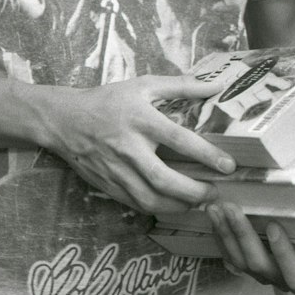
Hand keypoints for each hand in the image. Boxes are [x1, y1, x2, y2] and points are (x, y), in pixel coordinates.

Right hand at [45, 74, 237, 213]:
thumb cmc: (108, 100)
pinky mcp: (108, 185)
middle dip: (194, 192)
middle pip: (164, 179)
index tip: (228, 166)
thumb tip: (214, 86)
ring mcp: (117, 169)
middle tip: (215, 192)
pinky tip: (173, 205)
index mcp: (140, 119)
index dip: (205, 154)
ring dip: (179, 206)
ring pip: (151, 199)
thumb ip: (179, 86)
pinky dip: (159, 209)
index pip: (178, 139)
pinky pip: (136, 204)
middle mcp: (129, 147)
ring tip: (197, 202)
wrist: (66, 120)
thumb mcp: (142, 86)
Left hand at [206, 203, 294, 292]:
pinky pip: (229, 254)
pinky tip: (211, 213)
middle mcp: (287, 276)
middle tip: (232, 209)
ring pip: (241, 260)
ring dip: (226, 234)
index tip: (274, 228)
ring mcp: (266, 269)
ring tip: (218, 206)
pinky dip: (219, 235)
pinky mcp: (248, 258)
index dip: (283, 257)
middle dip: (244, 238)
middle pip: (261, 268)